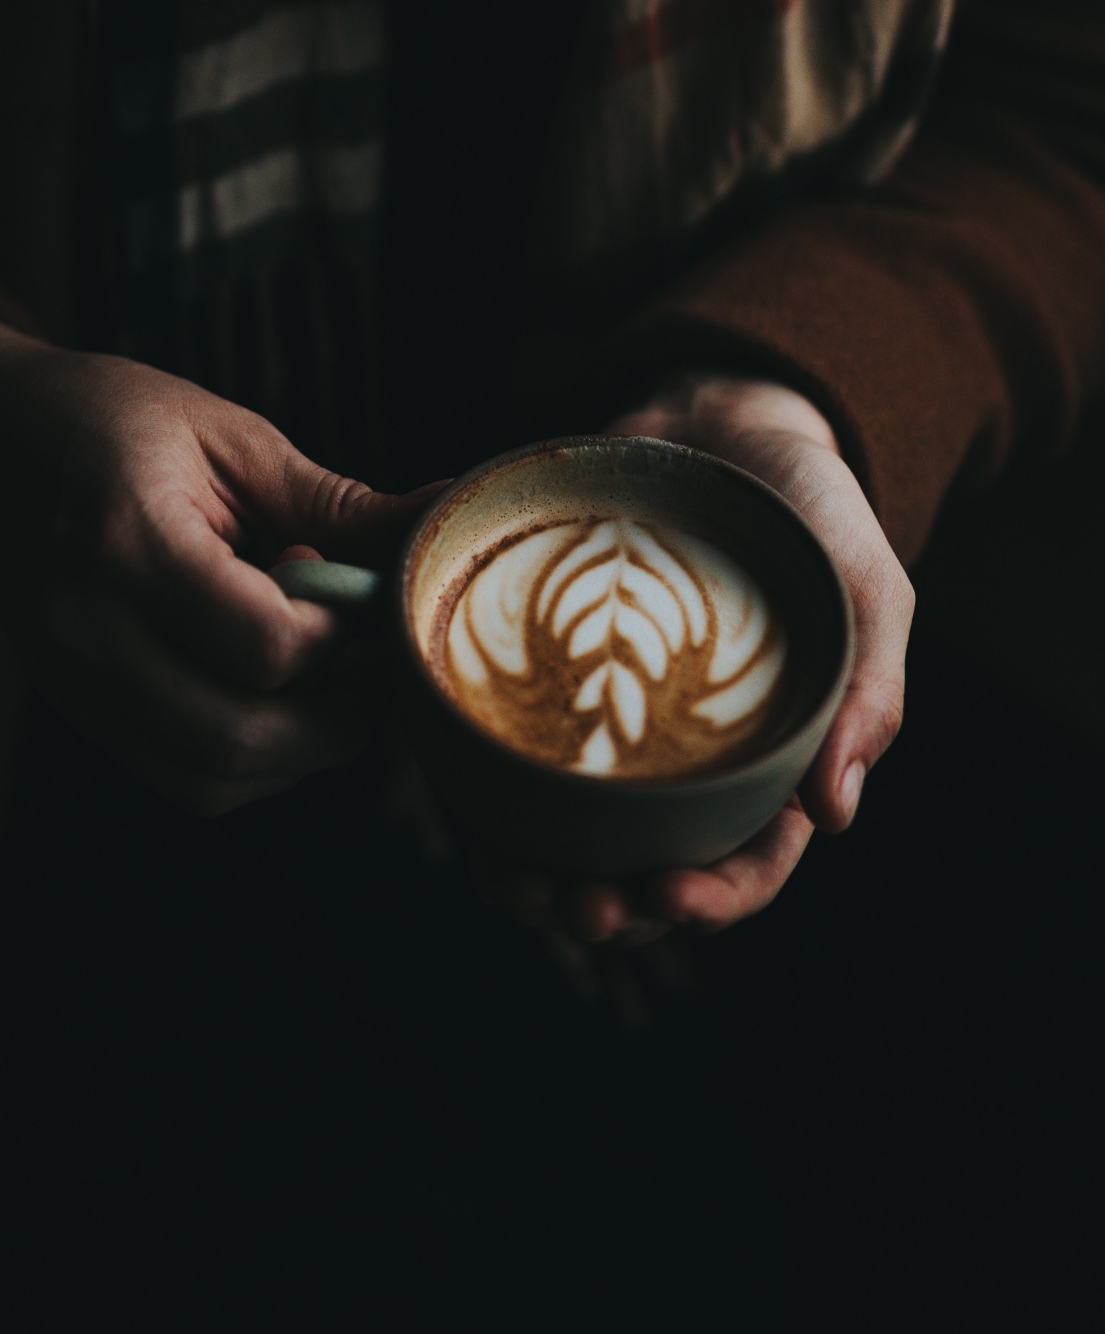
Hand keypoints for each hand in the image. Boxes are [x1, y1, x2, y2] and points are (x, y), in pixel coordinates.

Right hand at [0, 314, 429, 812]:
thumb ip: (334, 500)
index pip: (264, 644)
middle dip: (336, 722)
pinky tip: (270, 695)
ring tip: (327, 681)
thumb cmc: (107, 421)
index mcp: (130, 540)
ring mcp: (72, 681)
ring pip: (208, 777)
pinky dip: (245, 760)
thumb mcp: (226, 434)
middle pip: (236, 738)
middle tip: (375, 668)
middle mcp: (89, 627)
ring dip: (294, 751)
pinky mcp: (74, 710)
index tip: (365, 600)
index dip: (341, 639)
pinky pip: (177, 776)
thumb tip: (441, 518)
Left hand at [488, 374, 911, 942]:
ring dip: (541, 882)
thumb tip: (836, 814)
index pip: (750, 864)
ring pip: (575, 841)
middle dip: (613, 910)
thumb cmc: (812, 513)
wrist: (725, 423)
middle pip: (652, 874)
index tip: (665, 894)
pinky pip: (514, 764)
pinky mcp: (553, 685)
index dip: (712, 898)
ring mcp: (617, 731)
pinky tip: (464, 818)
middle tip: (574, 907)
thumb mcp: (865, 589)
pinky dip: (487, 805)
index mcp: (774, 764)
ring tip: (510, 886)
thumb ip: (868, 693)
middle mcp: (690, 764)